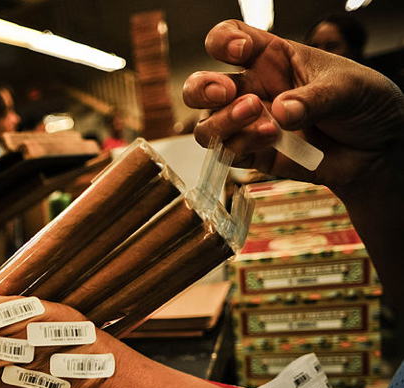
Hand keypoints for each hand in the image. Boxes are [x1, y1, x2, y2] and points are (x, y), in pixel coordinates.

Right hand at [183, 20, 403, 187]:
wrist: (380, 148)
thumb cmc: (365, 104)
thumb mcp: (348, 88)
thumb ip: (314, 99)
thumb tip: (279, 112)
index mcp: (271, 59)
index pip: (229, 39)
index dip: (223, 41)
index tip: (240, 51)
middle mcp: (253, 90)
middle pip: (201, 87)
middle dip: (202, 89)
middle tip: (225, 92)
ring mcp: (250, 125)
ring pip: (207, 125)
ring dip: (223, 122)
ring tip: (260, 120)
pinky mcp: (255, 155)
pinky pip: (228, 153)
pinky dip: (242, 147)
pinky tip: (271, 140)